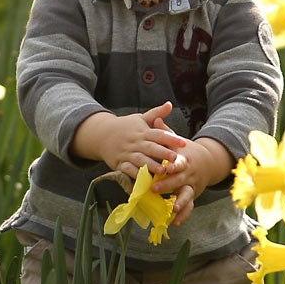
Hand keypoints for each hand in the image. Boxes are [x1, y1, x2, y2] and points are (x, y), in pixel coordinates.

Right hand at [70, 102, 185, 177]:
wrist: (101, 134)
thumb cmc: (126, 126)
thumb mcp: (140, 118)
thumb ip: (156, 113)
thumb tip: (170, 104)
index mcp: (143, 131)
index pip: (158, 134)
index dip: (171, 138)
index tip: (183, 143)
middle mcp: (135, 142)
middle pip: (150, 148)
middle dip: (162, 153)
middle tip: (175, 158)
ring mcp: (127, 153)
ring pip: (140, 160)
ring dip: (151, 166)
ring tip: (162, 171)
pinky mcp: (119, 163)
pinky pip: (128, 170)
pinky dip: (135, 175)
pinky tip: (145, 179)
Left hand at [151, 136, 232, 225]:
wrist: (208, 162)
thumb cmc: (186, 151)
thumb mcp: (178, 141)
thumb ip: (166, 133)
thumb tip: (155, 118)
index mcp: (185, 160)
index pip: (179, 163)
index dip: (173, 165)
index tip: (165, 167)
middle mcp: (189, 174)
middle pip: (179, 180)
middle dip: (167, 185)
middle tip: (154, 188)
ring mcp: (192, 186)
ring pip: (187, 195)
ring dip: (180, 203)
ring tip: (172, 209)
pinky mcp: (193, 195)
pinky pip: (189, 207)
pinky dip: (184, 215)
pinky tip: (175, 222)